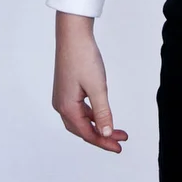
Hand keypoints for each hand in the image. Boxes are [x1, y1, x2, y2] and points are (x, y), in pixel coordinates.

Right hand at [52, 13, 127, 153]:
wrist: (72, 35)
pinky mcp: (66, 90)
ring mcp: (62, 97)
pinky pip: (79, 110)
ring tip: (115, 130)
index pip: (87, 133)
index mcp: (67, 107)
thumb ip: (103, 113)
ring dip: (97, 126)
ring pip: (80, 121)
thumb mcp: (98, 87)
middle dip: (102, 136)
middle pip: (82, 130)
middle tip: (120, 141)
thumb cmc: (83, 57)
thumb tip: (106, 133)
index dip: (104, 142)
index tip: (119, 147)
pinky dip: (91, 116)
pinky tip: (102, 115)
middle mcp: (61, 105)